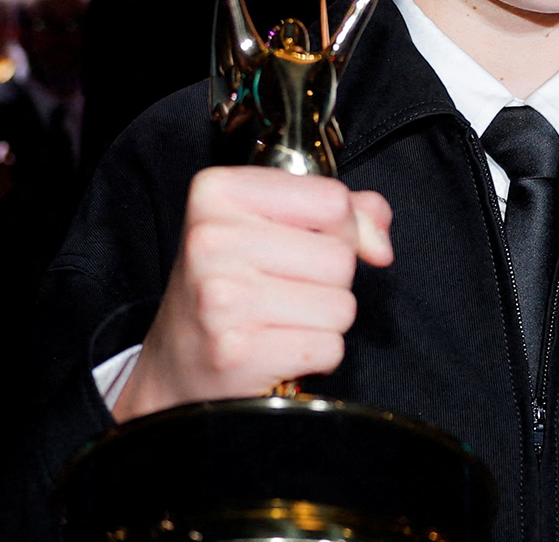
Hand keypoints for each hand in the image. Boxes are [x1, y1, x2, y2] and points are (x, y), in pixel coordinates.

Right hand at [112, 167, 393, 421]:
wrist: (177, 365)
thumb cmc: (231, 286)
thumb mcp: (271, 226)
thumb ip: (341, 213)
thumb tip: (380, 245)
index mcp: (219, 192)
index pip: (333, 199)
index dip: (340, 227)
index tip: (309, 244)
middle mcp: (213, 239)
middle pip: (341, 256)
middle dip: (330, 281)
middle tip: (285, 290)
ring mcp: (222, 298)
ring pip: (342, 305)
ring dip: (324, 320)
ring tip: (281, 319)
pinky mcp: (238, 352)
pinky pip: (329, 347)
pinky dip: (316, 354)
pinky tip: (278, 348)